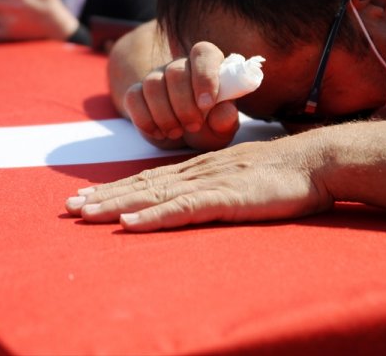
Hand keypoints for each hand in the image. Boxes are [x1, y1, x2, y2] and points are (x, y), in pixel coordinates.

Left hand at [65, 134, 333, 231]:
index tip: (87, 197)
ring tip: (84, 214)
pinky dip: (152, 218)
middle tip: (69, 208)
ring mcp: (209, 184)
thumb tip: (199, 196)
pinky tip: (129, 225)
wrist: (315, 161)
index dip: (116, 188)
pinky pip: (182, 209)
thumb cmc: (283, 172)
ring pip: (152, 196)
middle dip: (103, 197)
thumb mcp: (240, 176)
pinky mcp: (224, 199)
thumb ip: (216, 184)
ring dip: (116, 205)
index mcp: (199, 169)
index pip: (149, 178)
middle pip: (141, 186)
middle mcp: (196, 172)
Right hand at [124, 41, 238, 150]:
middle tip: (193, 126)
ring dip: (164, 115)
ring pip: (152, 85)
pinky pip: (133, 98)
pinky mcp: (137, 92)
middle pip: (175, 72)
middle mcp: (180, 65)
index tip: (206, 105)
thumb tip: (225, 112)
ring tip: (176, 133)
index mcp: (207, 64)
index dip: (204, 77)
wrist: (183, 135)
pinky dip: (145, 120)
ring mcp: (156, 77)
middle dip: (184, 105)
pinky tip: (158, 133)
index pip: (203, 53)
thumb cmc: (207, 126)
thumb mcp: (221, 128)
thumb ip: (225, 120)